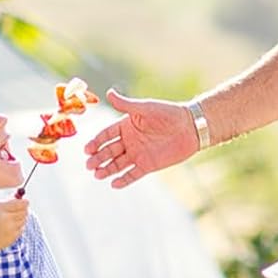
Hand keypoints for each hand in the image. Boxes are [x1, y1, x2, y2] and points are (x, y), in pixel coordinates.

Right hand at [0, 198, 28, 255]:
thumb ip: (6, 205)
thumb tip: (23, 201)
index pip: (18, 204)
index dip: (24, 202)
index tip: (26, 202)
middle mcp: (6, 218)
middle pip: (24, 211)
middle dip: (24, 210)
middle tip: (20, 210)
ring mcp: (11, 229)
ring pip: (24, 220)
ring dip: (20, 218)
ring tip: (10, 221)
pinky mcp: (13, 237)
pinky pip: (22, 228)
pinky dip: (18, 227)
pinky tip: (9, 229)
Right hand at [85, 91, 199, 188]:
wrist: (190, 127)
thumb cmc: (168, 113)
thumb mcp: (145, 108)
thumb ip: (126, 104)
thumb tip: (108, 93)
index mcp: (126, 126)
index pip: (106, 135)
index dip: (96, 142)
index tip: (87, 150)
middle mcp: (129, 141)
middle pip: (109, 151)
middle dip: (98, 158)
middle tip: (89, 165)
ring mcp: (138, 154)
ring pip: (118, 164)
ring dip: (107, 170)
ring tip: (97, 175)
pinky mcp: (148, 165)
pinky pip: (132, 174)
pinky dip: (123, 180)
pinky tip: (114, 184)